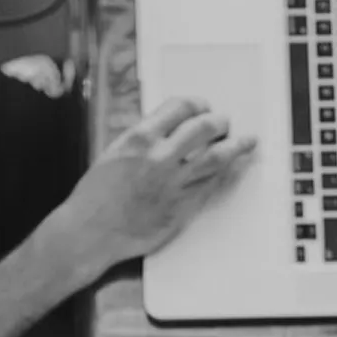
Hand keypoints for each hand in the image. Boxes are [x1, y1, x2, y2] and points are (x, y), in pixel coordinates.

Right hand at [44, 97, 257, 278]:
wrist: (90, 233)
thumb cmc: (96, 195)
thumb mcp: (115, 153)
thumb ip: (144, 139)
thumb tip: (170, 128)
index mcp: (139, 138)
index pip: (180, 107)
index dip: (197, 104)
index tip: (203, 107)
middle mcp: (160, 157)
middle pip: (204, 128)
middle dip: (219, 121)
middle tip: (225, 122)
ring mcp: (174, 183)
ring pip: (216, 157)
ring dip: (235, 146)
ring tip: (246, 141)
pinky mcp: (182, 207)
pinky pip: (211, 184)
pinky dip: (224, 173)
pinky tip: (231, 168)